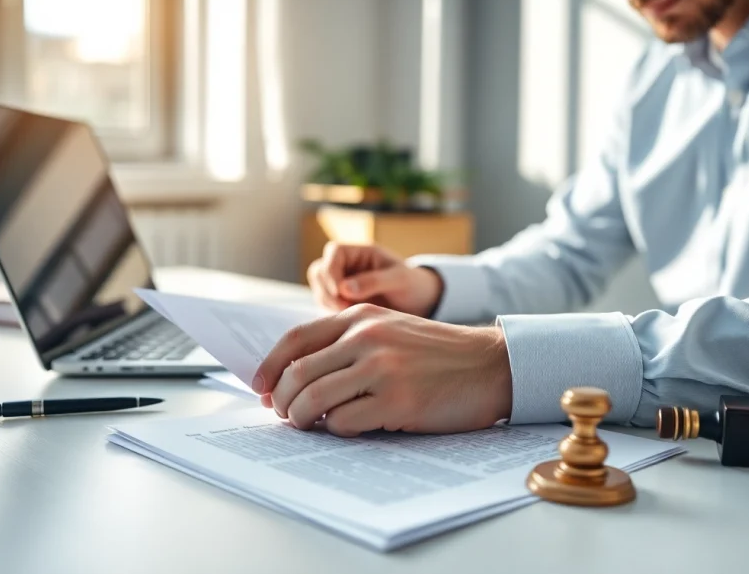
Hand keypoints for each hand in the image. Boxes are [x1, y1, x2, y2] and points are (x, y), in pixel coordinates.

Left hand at [252, 304, 513, 436]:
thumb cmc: (438, 354)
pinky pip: (344, 422)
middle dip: (282, 400)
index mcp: (361, 317)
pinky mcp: (397, 401)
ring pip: (312, 398)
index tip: (259, 389)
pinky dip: (335, 430)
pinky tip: (346, 428)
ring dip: (301, 419)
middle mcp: (367, 337)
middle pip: (297, 373)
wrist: (489, 366)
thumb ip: (350, 341)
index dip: (269, 367)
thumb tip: (299, 375)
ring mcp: (382, 368)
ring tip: (307, 425)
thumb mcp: (392, 329)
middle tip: (285, 415)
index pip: (296, 339)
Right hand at [306, 242, 442, 316]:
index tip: (341, 291)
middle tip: (344, 308)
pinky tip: (350, 321)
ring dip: (328, 304)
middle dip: (327, 290)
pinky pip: (326, 306)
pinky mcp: (340, 302)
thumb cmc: (412, 285)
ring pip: (319, 290)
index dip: (331, 270)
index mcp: (361, 252)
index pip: (334, 251)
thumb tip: (344, 288)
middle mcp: (347, 266)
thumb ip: (373, 281)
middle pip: (319, 271)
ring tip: (350, 315)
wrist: (419, 304)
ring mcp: (341, 284)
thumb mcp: (399, 279)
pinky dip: (332, 314)